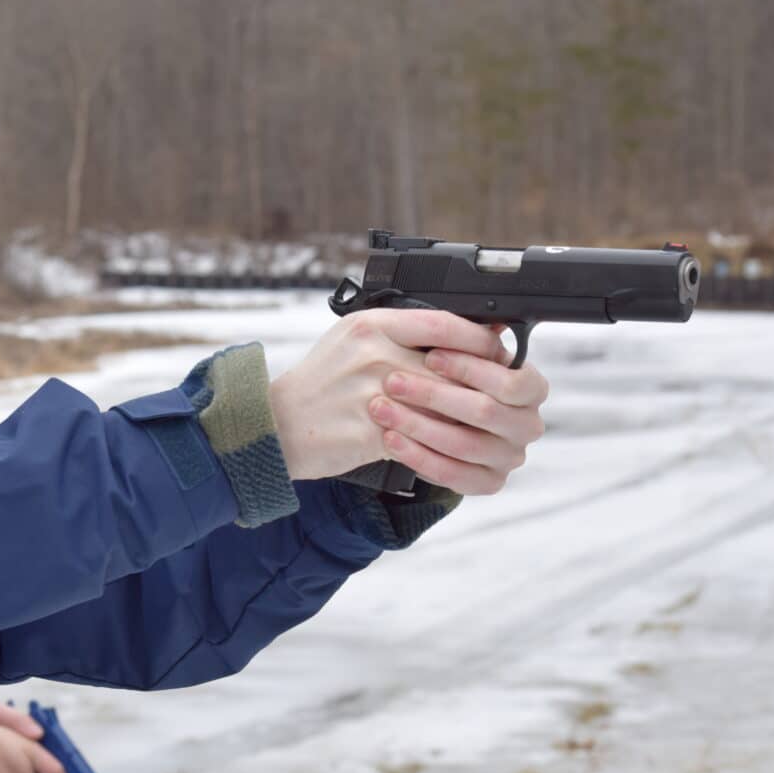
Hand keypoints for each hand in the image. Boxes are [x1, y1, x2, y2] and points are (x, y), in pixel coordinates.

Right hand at [269, 310, 546, 493]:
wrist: (276, 424)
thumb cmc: (320, 382)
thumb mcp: (354, 339)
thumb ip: (402, 332)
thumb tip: (461, 336)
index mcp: (372, 325)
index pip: (441, 324)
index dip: (476, 339)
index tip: (496, 349)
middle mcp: (373, 355)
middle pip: (448, 368)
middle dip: (477, 384)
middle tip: (498, 395)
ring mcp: (370, 394)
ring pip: (439, 407)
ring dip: (461, 419)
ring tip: (476, 424)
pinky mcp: (368, 433)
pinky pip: (418, 440)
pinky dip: (435, 446)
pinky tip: (446, 448)